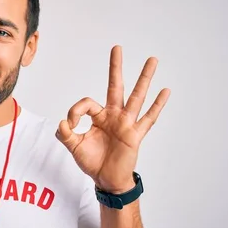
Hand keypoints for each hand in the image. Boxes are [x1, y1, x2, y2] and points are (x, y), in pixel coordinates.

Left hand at [56, 45, 169, 192]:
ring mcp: (126, 123)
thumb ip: (65, 134)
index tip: (70, 125)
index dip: (75, 111)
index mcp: (99, 116)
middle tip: (116, 48)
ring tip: (152, 60)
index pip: (87, 103)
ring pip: (136, 97)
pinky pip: (148, 118)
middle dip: (115, 68)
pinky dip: (157, 105)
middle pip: (115, 87)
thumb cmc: (92, 162)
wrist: (106, 179)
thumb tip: (62, 122)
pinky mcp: (135, 135)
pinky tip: (165, 91)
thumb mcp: (74, 147)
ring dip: (144, 78)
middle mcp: (114, 115)